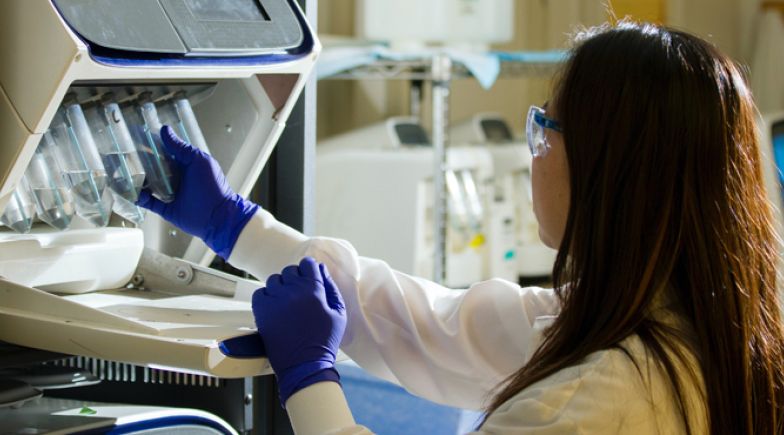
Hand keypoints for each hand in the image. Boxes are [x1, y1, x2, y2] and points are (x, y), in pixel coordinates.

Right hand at [136, 126, 257, 258]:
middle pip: (154, 167)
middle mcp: (177, 178)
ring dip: (137, 179)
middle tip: (123, 155)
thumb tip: (165, 130)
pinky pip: (148, 202)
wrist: (217, 216)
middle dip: (140, 162)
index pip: (165, 152)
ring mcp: (171, 193)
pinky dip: (139, 197)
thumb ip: (181, 148)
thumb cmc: (213, 186)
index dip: (151, 145)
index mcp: (185, 164)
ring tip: (123, 172)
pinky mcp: (166, 208)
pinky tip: (132, 191)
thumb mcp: (198, 161)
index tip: (136, 137)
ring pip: (149, 184)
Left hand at [252, 257, 346, 404]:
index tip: (309, 278)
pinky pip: (260, 292)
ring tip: (287, 302)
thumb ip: (331, 288)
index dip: (309, 270)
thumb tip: (322, 270)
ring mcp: (275, 300)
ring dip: (281, 287)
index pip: (307, 264)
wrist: (304, 365)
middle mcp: (293, 292)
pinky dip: (266, 297)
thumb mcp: (339, 313)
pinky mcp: (261, 311)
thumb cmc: (324, 341)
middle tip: (299, 294)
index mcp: (313, 290)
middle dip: (295, 279)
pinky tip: (275, 307)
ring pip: (274, 280)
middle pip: (290, 270)